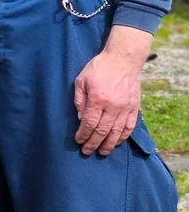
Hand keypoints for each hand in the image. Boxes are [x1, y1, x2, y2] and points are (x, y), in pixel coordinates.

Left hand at [74, 27, 151, 157]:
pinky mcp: (134, 107)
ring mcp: (126, 107)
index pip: (89, 123)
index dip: (83, 135)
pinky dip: (123, 136)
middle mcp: (113, 106)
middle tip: (87, 152)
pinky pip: (129, 126)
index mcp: (98, 99)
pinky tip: (117, 142)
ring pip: (117, 132)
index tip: (78, 141)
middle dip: (93, 143)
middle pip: (103, 131)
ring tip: (102, 152)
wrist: (123, 59)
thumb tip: (81, 119)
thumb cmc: (99, 68)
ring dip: (109, 144)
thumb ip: (79, 100)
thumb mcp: (81, 81)